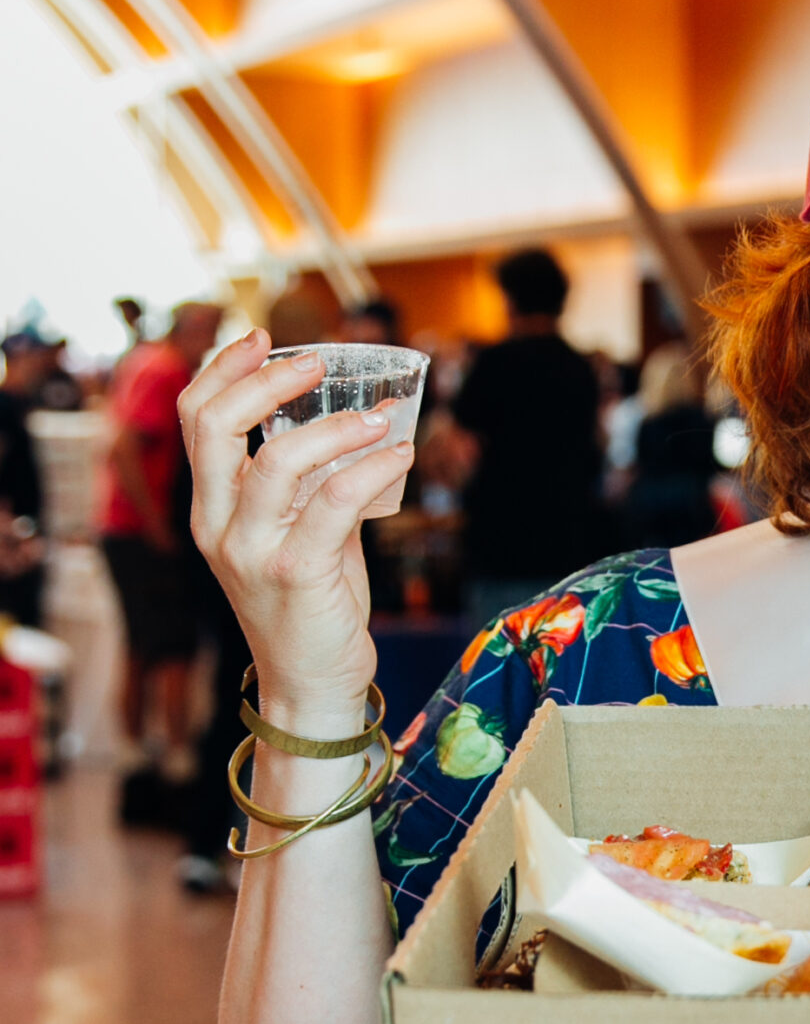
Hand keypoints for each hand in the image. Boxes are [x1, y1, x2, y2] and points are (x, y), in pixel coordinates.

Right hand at [182, 329, 414, 728]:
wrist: (313, 685)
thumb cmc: (312, 608)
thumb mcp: (299, 536)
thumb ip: (311, 487)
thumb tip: (354, 429)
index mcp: (210, 511)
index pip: (194, 420)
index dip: (224, 369)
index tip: (263, 338)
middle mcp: (218, 527)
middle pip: (213, 426)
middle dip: (265, 381)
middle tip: (317, 363)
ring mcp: (251, 551)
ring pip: (276, 460)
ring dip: (333, 427)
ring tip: (376, 418)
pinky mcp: (295, 573)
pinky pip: (336, 500)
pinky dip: (374, 467)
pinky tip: (400, 457)